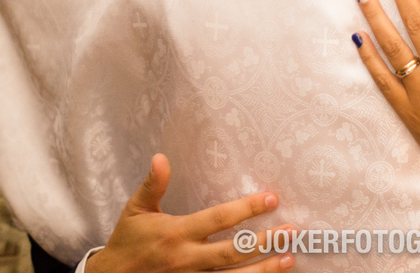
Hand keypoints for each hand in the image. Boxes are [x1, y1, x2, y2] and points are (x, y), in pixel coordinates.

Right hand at [86, 154, 293, 272]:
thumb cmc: (128, 241)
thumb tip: (161, 157)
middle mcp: (188, 259)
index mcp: (177, 233)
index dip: (246, 209)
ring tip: (289, 258)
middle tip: (291, 231)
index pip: (218, 219)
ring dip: (264, 269)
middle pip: (234, 251)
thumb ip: (153, 185)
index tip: (271, 198)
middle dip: (265, 241)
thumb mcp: (136, 210)